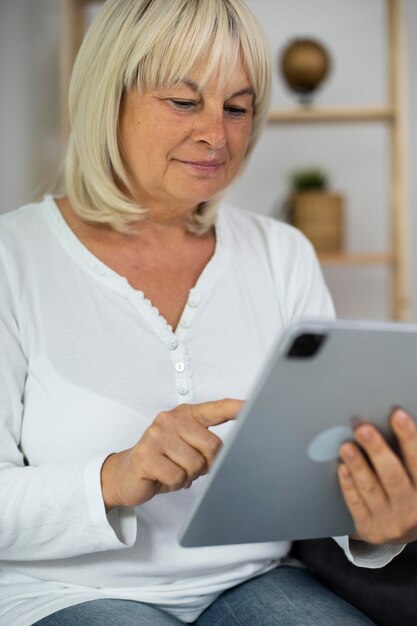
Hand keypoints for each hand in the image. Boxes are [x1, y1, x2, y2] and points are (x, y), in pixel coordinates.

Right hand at [101, 398, 242, 511]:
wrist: (126, 475)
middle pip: (212, 445)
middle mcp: (170, 419)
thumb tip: (233, 452)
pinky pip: (177, 477)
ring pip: (195, 465)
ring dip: (188, 476)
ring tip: (173, 470)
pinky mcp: (145, 455)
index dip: (236, 408)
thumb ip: (207, 443)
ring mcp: (156, 436)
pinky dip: (174, 484)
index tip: (252, 406)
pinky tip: (162, 478)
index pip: (216, 408)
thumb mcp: (186, 446)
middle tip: (189, 466)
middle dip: (206, 464)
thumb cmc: (162, 460)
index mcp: (185, 414)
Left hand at [338, 409, 416, 543]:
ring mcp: (390, 520)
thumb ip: (409, 456)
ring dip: (358, 466)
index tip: (397, 414)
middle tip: (363, 429)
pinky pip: (356, 504)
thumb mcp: (415, 477)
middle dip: (377, 450)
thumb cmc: (409, 493)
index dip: (409, 437)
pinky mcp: (370, 529)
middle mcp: (411, 507)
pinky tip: (342, 468)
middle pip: (393, 476)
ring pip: (371, 490)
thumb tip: (395, 419)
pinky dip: (348, 485)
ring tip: (346, 447)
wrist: (402, 532)